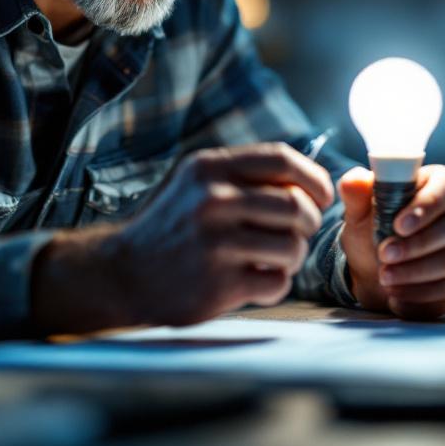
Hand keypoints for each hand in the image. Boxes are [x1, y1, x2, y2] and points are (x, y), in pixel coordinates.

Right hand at [32, 142, 334, 333]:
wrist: (124, 274)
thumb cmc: (174, 226)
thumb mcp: (197, 183)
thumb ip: (245, 175)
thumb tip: (310, 178)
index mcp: (209, 169)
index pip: (283, 160)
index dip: (314, 178)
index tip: (321, 197)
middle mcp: (212, 200)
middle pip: (296, 207)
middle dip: (308, 224)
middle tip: (296, 235)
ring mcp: (215, 244)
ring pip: (293, 248)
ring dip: (292, 258)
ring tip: (271, 260)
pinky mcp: (219, 284)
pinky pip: (277, 283)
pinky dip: (275, 285)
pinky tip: (254, 283)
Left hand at [339, 165, 444, 319]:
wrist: (370, 268)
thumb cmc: (371, 229)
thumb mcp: (358, 211)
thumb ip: (356, 193)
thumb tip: (355, 179)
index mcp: (436, 184)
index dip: (428, 205)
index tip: (399, 225)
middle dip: (418, 243)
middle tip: (385, 254)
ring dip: (415, 270)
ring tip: (384, 276)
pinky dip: (420, 293)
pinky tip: (396, 294)